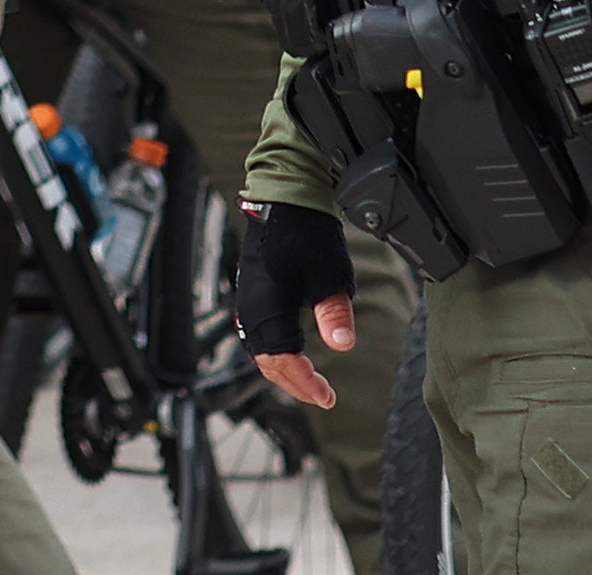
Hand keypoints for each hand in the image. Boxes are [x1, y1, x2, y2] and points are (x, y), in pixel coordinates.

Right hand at [235, 200, 355, 408]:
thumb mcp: (329, 271)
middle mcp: (251, 305)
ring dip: (283, 370)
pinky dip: (275, 352)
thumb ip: (334, 310)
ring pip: (259, 348)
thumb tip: (342, 346)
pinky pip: (257, 333)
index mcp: (267, 304)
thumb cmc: (307, 230)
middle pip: (266, 360)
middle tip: (322, 396)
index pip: (282, 360)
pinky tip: (293, 352)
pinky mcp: (253, 289)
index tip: (328, 397)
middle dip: (294, 383)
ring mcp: (249, 296)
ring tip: (309, 381)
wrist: (285, 195)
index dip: (305, 383)